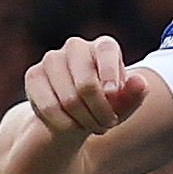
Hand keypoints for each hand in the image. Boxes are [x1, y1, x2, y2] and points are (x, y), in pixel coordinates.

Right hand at [20, 36, 150, 142]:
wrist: (75, 113)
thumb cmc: (106, 104)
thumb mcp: (125, 104)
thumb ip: (135, 94)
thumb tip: (139, 82)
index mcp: (103, 46)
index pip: (106, 51)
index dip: (110, 74)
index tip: (113, 95)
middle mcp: (76, 46)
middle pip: (86, 84)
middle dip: (99, 112)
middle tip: (107, 126)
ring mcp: (52, 59)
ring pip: (68, 99)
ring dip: (83, 121)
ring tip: (92, 127)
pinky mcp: (34, 75)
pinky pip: (48, 106)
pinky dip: (64, 124)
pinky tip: (71, 126)